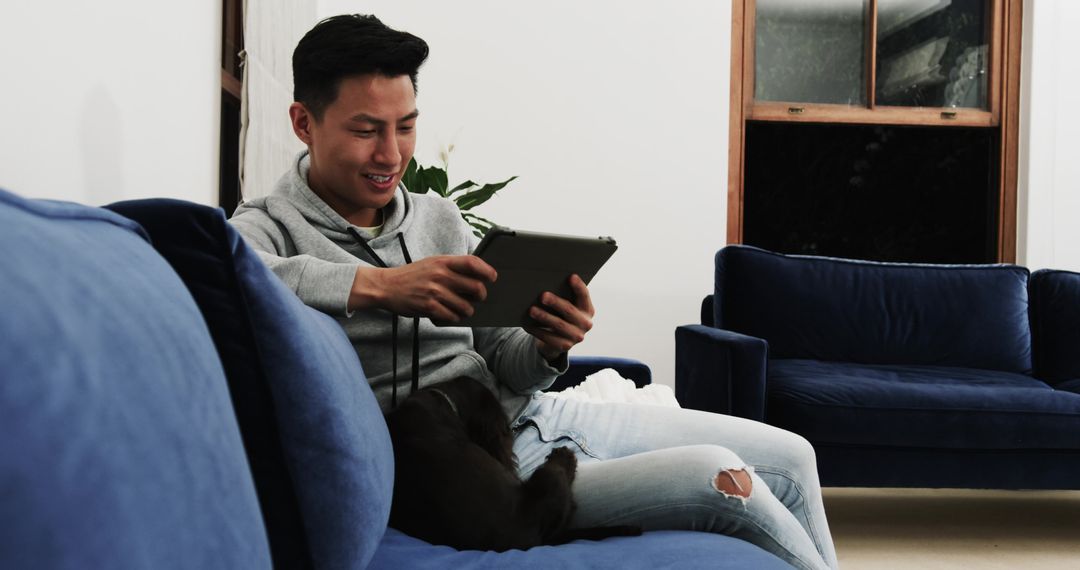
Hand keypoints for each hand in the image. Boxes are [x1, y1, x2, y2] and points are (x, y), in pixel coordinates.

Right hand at [349, 255, 496, 321]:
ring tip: (464, 309)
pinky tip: (451, 315)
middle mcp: (440, 275)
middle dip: (481, 295)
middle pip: (475, 287)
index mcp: (442, 262)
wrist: (387, 286)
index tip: (492, 278)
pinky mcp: (428, 307)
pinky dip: (455, 318)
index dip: (487, 271)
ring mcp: (434, 292)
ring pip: (466, 306)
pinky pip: (452, 316)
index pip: (472, 263)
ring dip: (468, 310)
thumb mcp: (432, 263)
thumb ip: (451, 267)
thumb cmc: (413, 275)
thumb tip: (477, 275)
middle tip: (479, 298)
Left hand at [525, 274, 594, 360]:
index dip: (578, 286)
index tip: (571, 276)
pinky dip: (537, 330)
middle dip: (555, 302)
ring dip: (544, 316)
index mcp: (587, 310)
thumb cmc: (561, 315)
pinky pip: (549, 337)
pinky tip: (527, 324)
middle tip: (542, 295)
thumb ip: (564, 295)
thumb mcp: (567, 305)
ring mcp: (576, 336)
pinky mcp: (565, 346)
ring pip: (558, 325)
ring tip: (531, 310)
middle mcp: (585, 324)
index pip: (584, 296)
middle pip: (569, 310)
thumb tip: (545, 282)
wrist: (559, 339)